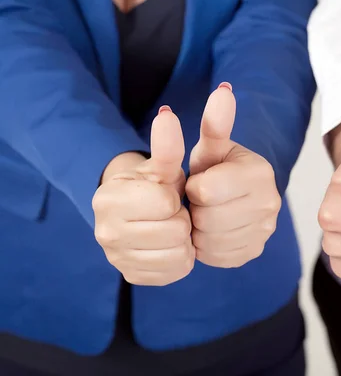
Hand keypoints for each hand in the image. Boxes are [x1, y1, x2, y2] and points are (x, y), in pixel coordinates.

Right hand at [93, 107, 194, 285]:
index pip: (167, 202)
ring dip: (184, 240)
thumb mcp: (162, 165)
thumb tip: (168, 116)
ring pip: (178, 254)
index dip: (176, 198)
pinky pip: (175, 272)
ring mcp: (116, 258)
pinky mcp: (131, 276)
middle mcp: (104, 232)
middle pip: (175, 231)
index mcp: (109, 199)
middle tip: (173, 213)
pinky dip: (181, 259)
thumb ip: (167, 145)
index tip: (169, 194)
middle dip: (181, 219)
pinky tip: (171, 246)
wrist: (134, 210)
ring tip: (173, 227)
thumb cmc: (152, 183)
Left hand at [186, 83, 280, 267]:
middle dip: (196, 210)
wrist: (230, 196)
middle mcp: (271, 203)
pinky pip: (218, 257)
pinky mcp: (255, 251)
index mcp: (260, 173)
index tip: (198, 182)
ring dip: (199, 230)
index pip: (205, 191)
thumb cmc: (216, 167)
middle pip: (208, 219)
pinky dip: (206, 247)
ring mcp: (266, 231)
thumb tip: (224, 90)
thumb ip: (215, 123)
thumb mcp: (211, 146)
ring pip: (211, 241)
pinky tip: (210, 232)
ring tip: (205, 215)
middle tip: (200, 202)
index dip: (193, 187)